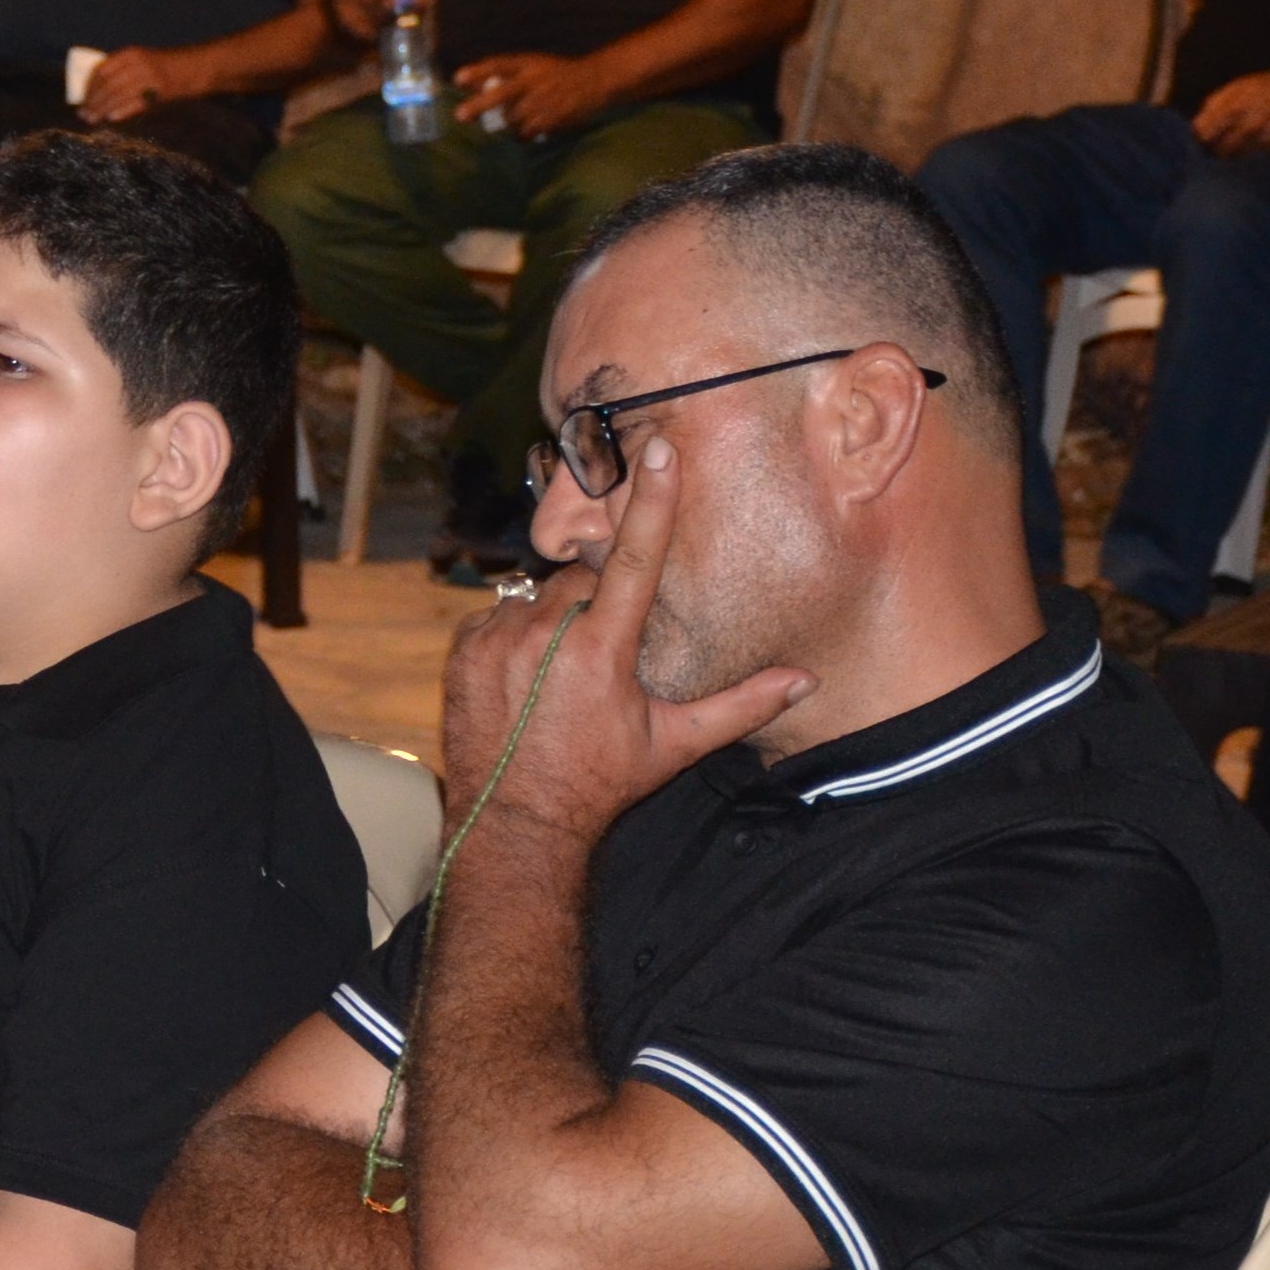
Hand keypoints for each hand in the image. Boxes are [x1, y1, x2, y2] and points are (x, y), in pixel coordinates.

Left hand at [80, 46, 173, 124]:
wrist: (194, 67)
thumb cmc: (162, 67)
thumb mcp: (141, 60)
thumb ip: (121, 70)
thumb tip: (94, 92)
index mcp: (131, 53)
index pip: (102, 70)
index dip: (90, 87)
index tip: (82, 100)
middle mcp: (139, 63)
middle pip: (108, 84)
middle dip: (93, 101)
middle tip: (82, 114)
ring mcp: (150, 77)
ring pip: (119, 94)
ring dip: (103, 109)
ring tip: (92, 119)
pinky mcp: (161, 91)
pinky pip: (137, 102)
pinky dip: (122, 110)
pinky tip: (111, 118)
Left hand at [444, 431, 813, 860]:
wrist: (515, 820)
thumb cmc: (601, 782)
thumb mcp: (676, 745)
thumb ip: (742, 705)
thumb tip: (805, 680)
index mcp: (603, 648)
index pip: (636, 557)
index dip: (654, 501)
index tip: (658, 449)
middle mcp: (546, 633)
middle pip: (582, 581)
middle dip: (596, 605)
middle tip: (601, 659)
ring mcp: (498, 639)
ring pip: (538, 597)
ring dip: (554, 620)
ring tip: (560, 677)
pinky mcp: (463, 649)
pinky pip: (498, 616)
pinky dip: (515, 635)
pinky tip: (526, 678)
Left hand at [450, 52, 614, 138]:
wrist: (596, 81)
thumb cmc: (555, 74)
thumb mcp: (532, 65)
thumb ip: (504, 74)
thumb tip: (469, 86)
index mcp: (527, 64)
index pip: (498, 65)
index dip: (478, 71)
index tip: (458, 79)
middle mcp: (534, 81)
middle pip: (502, 94)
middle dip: (479, 106)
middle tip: (461, 116)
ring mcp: (544, 100)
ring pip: (512, 119)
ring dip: (506, 123)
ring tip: (515, 119)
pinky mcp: (553, 118)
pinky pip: (527, 132)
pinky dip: (522, 134)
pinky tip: (527, 129)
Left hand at [1191, 65, 1269, 155]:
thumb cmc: (1269, 85)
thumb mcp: (1237, 86)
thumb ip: (1213, 104)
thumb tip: (1198, 124)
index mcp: (1233, 110)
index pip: (1202, 135)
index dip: (1196, 138)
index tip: (1196, 139)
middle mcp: (1248, 128)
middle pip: (1217, 152)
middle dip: (1212, 151)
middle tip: (1211, 149)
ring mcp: (1265, 141)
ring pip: (1236, 160)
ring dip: (1230, 158)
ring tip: (1230, 153)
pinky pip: (1256, 161)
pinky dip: (1249, 160)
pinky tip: (1248, 154)